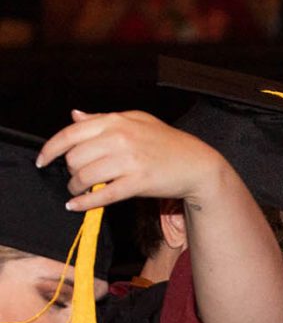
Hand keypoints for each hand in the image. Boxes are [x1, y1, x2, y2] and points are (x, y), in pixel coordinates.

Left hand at [38, 110, 229, 212]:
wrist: (198, 164)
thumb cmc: (168, 143)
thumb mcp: (136, 121)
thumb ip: (103, 120)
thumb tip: (75, 117)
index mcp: (115, 121)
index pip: (71, 133)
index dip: (51, 148)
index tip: (43, 159)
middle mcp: (120, 139)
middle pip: (76, 157)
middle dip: (70, 170)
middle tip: (74, 177)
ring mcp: (130, 161)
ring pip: (87, 176)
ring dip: (76, 187)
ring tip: (77, 191)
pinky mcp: (139, 183)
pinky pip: (105, 194)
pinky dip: (86, 202)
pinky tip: (76, 205)